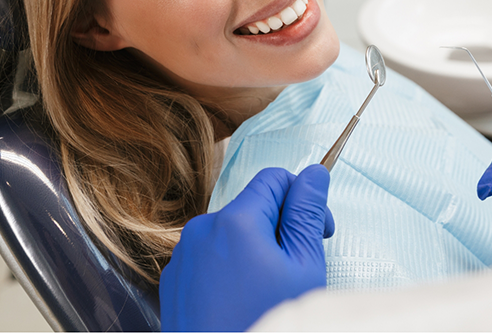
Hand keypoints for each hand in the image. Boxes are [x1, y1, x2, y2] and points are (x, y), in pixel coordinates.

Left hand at [159, 165, 334, 331]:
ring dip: (254, 248)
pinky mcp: (174, 279)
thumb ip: (307, 213)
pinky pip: (209, 256)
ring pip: (231, 232)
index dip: (302, 197)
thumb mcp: (302, 268)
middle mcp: (202, 229)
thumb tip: (315, 173)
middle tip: (296, 266)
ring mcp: (184, 255)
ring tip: (266, 290)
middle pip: (252, 207)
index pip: (274, 179)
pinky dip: (229, 267)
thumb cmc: (266, 324)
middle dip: (279, 227)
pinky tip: (241, 300)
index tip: (317, 227)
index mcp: (235, 221)